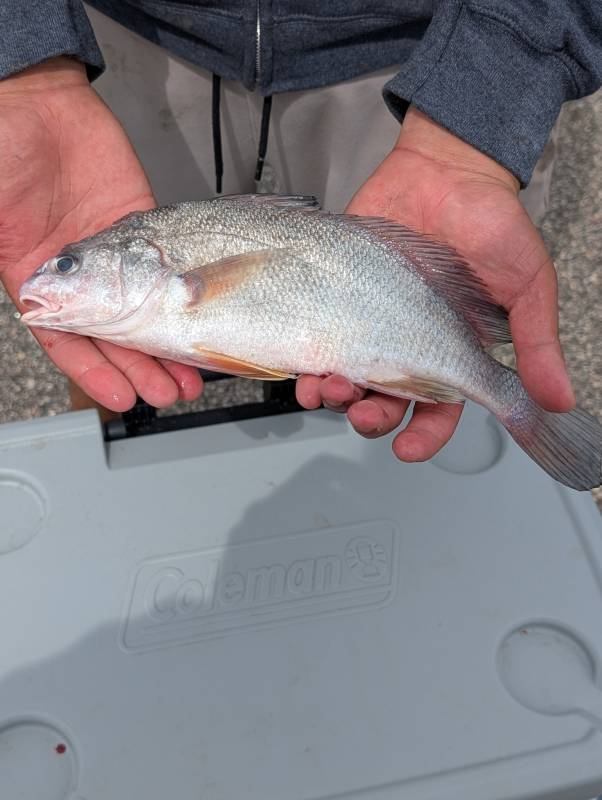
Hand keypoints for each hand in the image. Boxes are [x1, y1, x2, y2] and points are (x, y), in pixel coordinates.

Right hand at [0, 57, 202, 412]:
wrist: (38, 100)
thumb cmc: (4, 148)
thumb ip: (5, 251)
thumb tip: (22, 301)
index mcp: (38, 280)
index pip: (68, 341)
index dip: (92, 372)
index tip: (118, 397)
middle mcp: (81, 275)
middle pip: (114, 335)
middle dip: (140, 369)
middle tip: (166, 394)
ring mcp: (116, 253)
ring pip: (147, 309)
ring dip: (167, 346)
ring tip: (188, 377)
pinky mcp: (145, 226)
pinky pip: (170, 267)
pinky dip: (185, 297)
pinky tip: (200, 322)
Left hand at [296, 106, 574, 461]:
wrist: (445, 168)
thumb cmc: (492, 222)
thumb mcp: (527, 283)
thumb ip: (536, 342)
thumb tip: (559, 401)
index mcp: (451, 351)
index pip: (439, 409)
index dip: (425, 436)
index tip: (408, 449)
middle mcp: (408, 344)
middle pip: (386, 402)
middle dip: (371, 418)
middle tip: (363, 414)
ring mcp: (370, 322)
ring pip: (347, 377)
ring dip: (334, 394)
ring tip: (327, 388)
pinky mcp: (339, 297)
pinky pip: (318, 336)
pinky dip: (306, 356)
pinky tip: (302, 363)